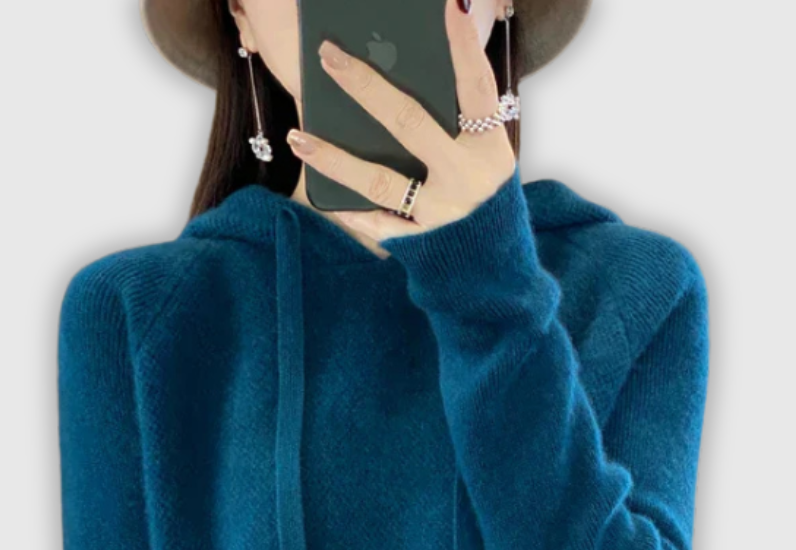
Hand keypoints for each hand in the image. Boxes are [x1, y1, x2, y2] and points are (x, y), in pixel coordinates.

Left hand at [286, 0, 516, 242]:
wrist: (494, 276)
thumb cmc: (485, 206)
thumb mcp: (486, 162)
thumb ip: (458, 127)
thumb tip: (404, 81)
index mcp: (490, 150)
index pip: (476, 87)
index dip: (463, 46)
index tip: (448, 5)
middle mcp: (467, 178)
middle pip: (410, 123)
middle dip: (366, 86)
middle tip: (330, 56)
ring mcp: (443, 213)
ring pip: (381, 180)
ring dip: (336, 158)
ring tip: (301, 137)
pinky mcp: (422, 243)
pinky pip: (379, 224)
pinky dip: (353, 210)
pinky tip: (323, 193)